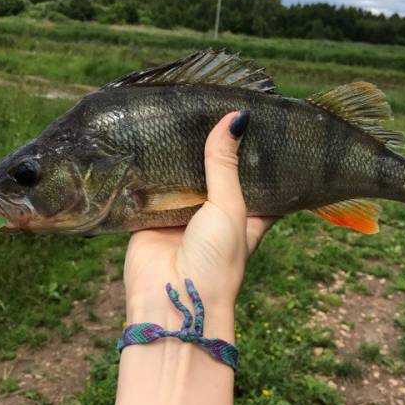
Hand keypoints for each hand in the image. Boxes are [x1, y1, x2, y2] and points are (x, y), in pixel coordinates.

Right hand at [111, 111, 276, 404]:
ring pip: (179, 176)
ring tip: (178, 108)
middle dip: (211, 147)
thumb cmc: (215, 262)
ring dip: (177, 154)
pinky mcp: (148, 217)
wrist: (172, 302)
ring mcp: (179, 215)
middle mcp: (212, 214)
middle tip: (210, 102)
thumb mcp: (230, 208)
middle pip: (213, 173)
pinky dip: (147, 167)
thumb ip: (225, 164)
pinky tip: (147, 136)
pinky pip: (148, 186)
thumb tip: (235, 117)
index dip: (255, 153)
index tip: (257, 119)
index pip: (255, 179)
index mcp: (244, 215)